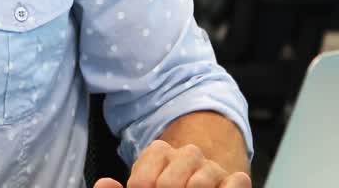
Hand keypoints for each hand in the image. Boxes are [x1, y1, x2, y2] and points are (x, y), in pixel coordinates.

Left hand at [93, 140, 250, 187]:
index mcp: (158, 153)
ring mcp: (211, 167)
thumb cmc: (165, 187)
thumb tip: (104, 184)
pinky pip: (235, 183)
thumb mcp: (143, 185)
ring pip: (199, 184)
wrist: (193, 180)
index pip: (142, 182)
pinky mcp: (234, 179)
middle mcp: (186, 155)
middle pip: (168, 184)